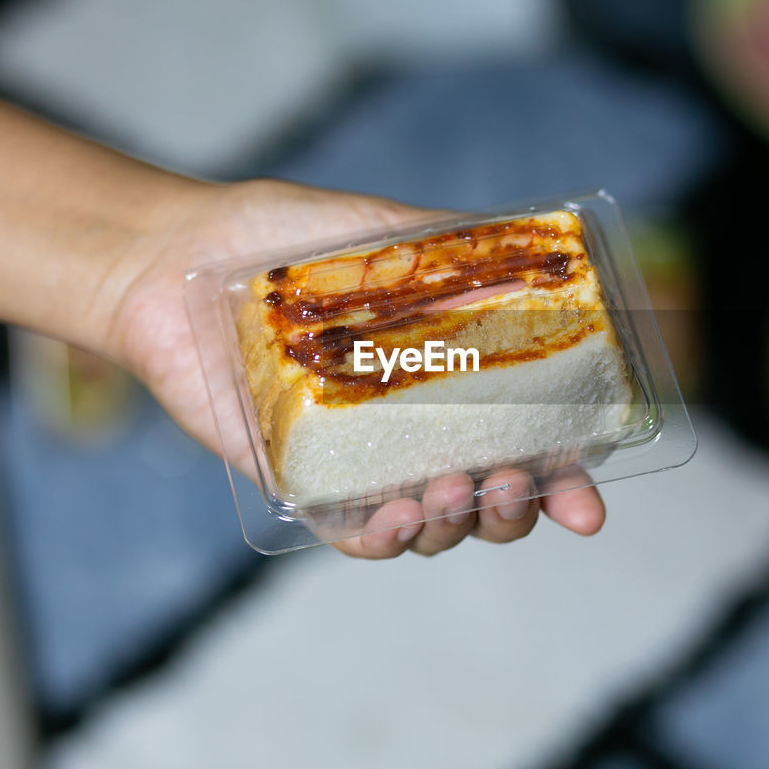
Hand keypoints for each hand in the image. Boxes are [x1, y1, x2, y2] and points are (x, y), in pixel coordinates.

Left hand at [100, 179, 605, 557]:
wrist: (178, 258)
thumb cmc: (278, 240)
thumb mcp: (385, 228)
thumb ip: (457, 246)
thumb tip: (541, 251)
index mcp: (444, 381)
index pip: (525, 443)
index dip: (565, 482)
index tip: (589, 504)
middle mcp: (410, 429)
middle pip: (488, 503)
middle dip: (518, 511)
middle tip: (516, 483)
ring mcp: (357, 462)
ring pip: (431, 530)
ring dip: (459, 525)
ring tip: (455, 489)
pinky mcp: (298, 481)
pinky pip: (352, 535)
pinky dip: (386, 540)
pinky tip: (401, 517)